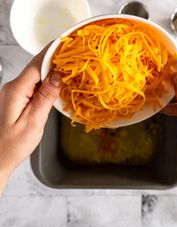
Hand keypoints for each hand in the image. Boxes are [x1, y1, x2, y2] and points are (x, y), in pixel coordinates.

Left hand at [0, 46, 61, 188]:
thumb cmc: (14, 144)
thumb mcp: (34, 121)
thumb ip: (45, 97)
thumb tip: (57, 76)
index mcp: (17, 90)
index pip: (36, 64)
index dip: (51, 52)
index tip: (65, 42)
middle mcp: (14, 87)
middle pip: (36, 67)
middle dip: (54, 59)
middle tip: (73, 54)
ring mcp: (16, 93)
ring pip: (37, 75)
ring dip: (52, 70)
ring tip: (70, 66)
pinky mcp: (20, 99)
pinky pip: (36, 85)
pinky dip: (48, 81)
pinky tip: (58, 82)